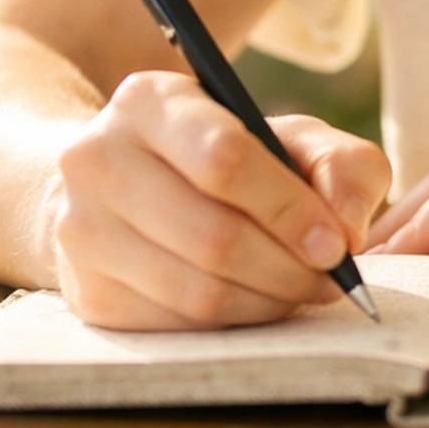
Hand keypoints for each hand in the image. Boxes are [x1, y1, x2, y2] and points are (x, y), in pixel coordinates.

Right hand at [50, 72, 391, 329]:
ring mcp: (82, 231)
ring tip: (303, 290)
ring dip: (267, 301)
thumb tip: (347, 229)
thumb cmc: (224, 155)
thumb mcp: (288, 136)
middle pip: (212, 235)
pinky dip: (233, 323)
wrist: (126, 183)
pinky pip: (177, 326)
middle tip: (332, 278)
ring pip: (196, 290)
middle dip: (288, 266)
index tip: (337, 243)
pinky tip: (258, 302)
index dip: (289, 209)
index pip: (225, 160)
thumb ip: (340, 164)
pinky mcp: (87, 293)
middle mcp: (97, 160)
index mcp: (148, 101)